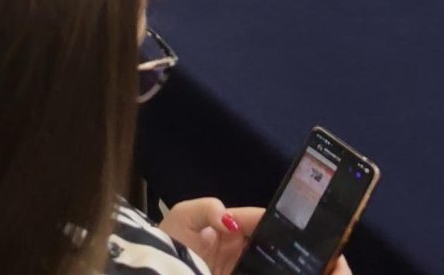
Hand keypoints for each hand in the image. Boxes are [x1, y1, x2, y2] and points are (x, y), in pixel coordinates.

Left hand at [160, 200, 351, 274]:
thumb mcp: (182, 218)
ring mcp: (241, 270)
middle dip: (297, 251)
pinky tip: (296, 272)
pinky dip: (278, 272)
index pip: (264, 223)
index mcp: (229, 228)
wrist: (152, 274)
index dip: (285, 225)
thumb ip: (207, 209)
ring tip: (319, 267)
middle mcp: (239, 251)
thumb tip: (232, 219)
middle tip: (325, 257)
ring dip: (293, 266)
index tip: (310, 232)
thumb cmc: (166, 245)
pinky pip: (265, 273)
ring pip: (274, 267)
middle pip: (276, 249)